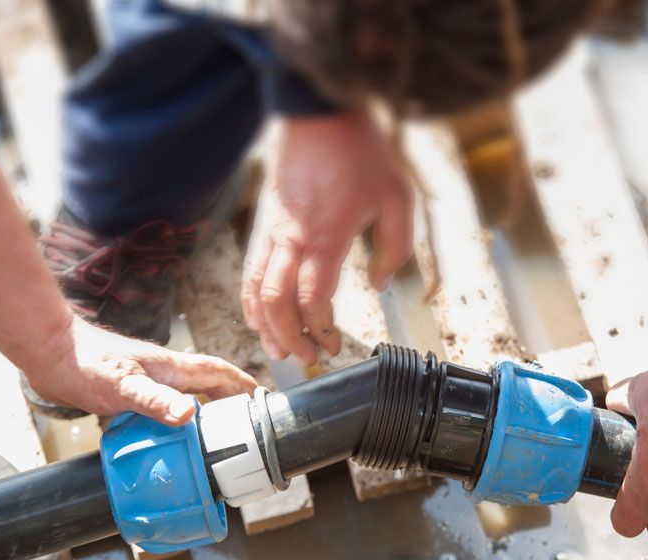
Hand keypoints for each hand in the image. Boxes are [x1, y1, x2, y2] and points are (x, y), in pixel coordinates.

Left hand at [24, 317, 258, 425]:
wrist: (49, 352)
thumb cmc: (85, 364)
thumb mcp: (123, 386)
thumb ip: (156, 401)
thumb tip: (189, 416)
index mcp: (174, 367)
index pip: (220, 373)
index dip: (244, 386)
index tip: (263, 403)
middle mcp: (166, 372)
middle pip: (210, 384)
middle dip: (231, 402)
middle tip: (246, 427)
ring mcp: (149, 380)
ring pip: (189, 395)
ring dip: (206, 411)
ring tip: (216, 436)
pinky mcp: (132, 391)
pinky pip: (166, 406)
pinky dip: (176, 420)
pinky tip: (170, 437)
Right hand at [242, 110, 412, 365]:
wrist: (320, 114)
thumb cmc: (361, 155)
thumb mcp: (398, 198)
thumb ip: (396, 248)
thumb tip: (380, 284)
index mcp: (326, 236)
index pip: (313, 298)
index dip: (319, 329)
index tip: (332, 345)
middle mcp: (292, 239)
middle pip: (277, 302)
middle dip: (288, 337)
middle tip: (304, 356)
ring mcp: (271, 232)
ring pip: (255, 290)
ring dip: (265, 325)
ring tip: (279, 348)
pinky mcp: (262, 224)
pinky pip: (249, 271)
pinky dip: (250, 300)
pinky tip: (259, 317)